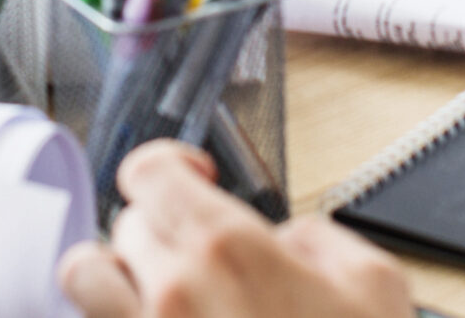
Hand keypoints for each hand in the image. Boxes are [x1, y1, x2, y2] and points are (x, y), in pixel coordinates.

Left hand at [60, 142, 411, 317]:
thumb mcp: (378, 290)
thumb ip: (323, 242)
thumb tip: (289, 241)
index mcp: (229, 252)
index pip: (149, 171)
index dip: (171, 168)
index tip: (192, 180)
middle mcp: (172, 296)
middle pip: (126, 227)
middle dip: (163, 233)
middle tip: (203, 261)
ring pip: (86, 281)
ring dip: (115, 278)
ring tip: (153, 295)